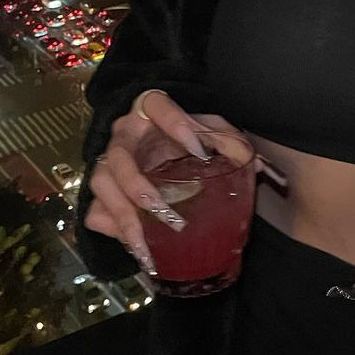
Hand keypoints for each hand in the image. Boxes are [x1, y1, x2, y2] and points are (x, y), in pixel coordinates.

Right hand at [83, 94, 264, 271]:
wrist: (161, 148)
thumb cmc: (188, 138)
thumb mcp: (211, 133)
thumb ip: (230, 143)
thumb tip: (258, 166)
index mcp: (150, 111)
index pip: (155, 105)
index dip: (175, 124)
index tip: (199, 150)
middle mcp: (124, 137)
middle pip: (119, 158)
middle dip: (140, 189)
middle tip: (168, 214)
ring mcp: (109, 165)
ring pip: (103, 187)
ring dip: (124, 217)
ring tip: (147, 246)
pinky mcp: (103, 193)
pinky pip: (97, 213)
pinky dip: (114, 232)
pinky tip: (138, 249)